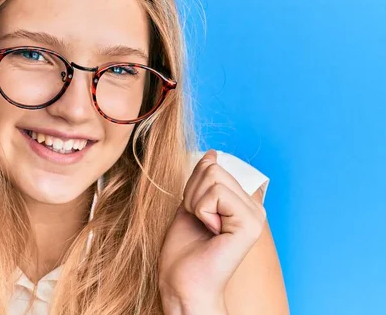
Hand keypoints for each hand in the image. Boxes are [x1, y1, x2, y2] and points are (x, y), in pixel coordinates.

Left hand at [158, 150, 266, 313]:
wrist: (182, 282)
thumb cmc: (184, 250)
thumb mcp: (191, 204)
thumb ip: (203, 180)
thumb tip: (212, 154)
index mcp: (243, 203)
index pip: (214, 166)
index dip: (194, 186)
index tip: (196, 213)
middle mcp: (255, 208)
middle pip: (213, 169)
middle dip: (193, 194)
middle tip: (199, 222)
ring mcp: (255, 216)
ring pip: (213, 178)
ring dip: (196, 204)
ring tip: (204, 227)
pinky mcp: (250, 224)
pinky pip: (216, 194)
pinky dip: (202, 211)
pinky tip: (210, 231)